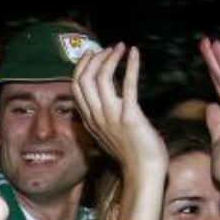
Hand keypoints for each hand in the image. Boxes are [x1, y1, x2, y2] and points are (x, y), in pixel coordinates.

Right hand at [70, 43, 165, 174]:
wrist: (144, 171)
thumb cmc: (132, 152)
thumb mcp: (108, 133)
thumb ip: (103, 116)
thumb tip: (104, 98)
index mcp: (90, 120)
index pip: (76, 86)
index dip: (82, 66)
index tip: (93, 54)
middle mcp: (96, 117)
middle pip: (84, 80)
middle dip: (95, 58)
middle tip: (109, 48)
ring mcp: (111, 117)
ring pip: (101, 79)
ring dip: (110, 59)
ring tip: (121, 48)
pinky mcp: (130, 117)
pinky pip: (127, 85)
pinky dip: (130, 66)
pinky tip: (135, 53)